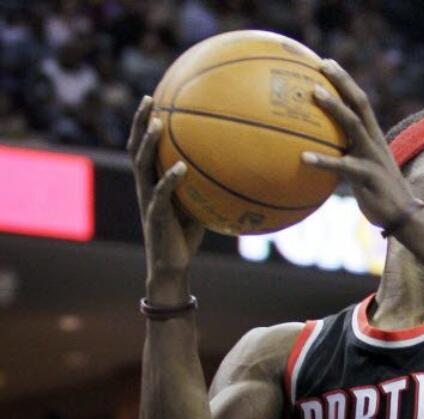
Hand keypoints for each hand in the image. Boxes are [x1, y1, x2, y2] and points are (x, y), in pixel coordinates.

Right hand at [127, 96, 204, 296]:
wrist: (172, 266)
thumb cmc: (185, 235)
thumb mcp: (198, 204)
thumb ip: (206, 185)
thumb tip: (236, 167)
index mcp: (152, 180)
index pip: (144, 145)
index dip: (145, 122)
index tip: (154, 96)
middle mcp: (145, 185)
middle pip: (136, 146)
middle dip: (141, 121)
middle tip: (150, 98)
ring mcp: (148, 199)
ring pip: (142, 165)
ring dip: (149, 143)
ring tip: (159, 124)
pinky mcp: (155, 215)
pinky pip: (161, 194)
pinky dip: (170, 179)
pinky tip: (180, 167)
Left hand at [302, 60, 419, 229]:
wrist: (404, 217)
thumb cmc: (379, 195)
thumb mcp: (362, 171)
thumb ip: (345, 157)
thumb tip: (314, 154)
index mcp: (373, 137)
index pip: (359, 101)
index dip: (344, 81)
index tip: (325, 63)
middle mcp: (374, 141)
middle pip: (360, 103)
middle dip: (342, 81)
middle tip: (322, 65)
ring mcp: (372, 157)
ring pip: (354, 126)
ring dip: (335, 108)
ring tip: (313, 94)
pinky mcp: (369, 177)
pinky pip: (343, 166)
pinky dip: (323, 161)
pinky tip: (303, 158)